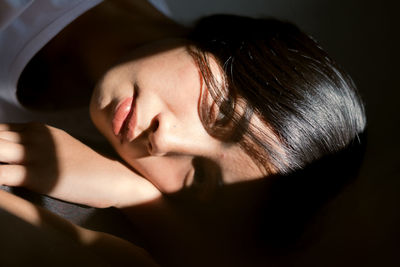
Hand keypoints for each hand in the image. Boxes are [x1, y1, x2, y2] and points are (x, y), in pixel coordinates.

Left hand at [0, 123, 160, 207]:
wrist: (111, 177)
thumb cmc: (87, 168)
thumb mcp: (59, 147)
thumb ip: (35, 146)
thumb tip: (12, 157)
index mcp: (37, 129)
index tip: (5, 156)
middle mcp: (32, 136)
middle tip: (5, 162)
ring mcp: (34, 154)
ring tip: (4, 171)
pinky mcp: (35, 174)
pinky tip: (1, 187)